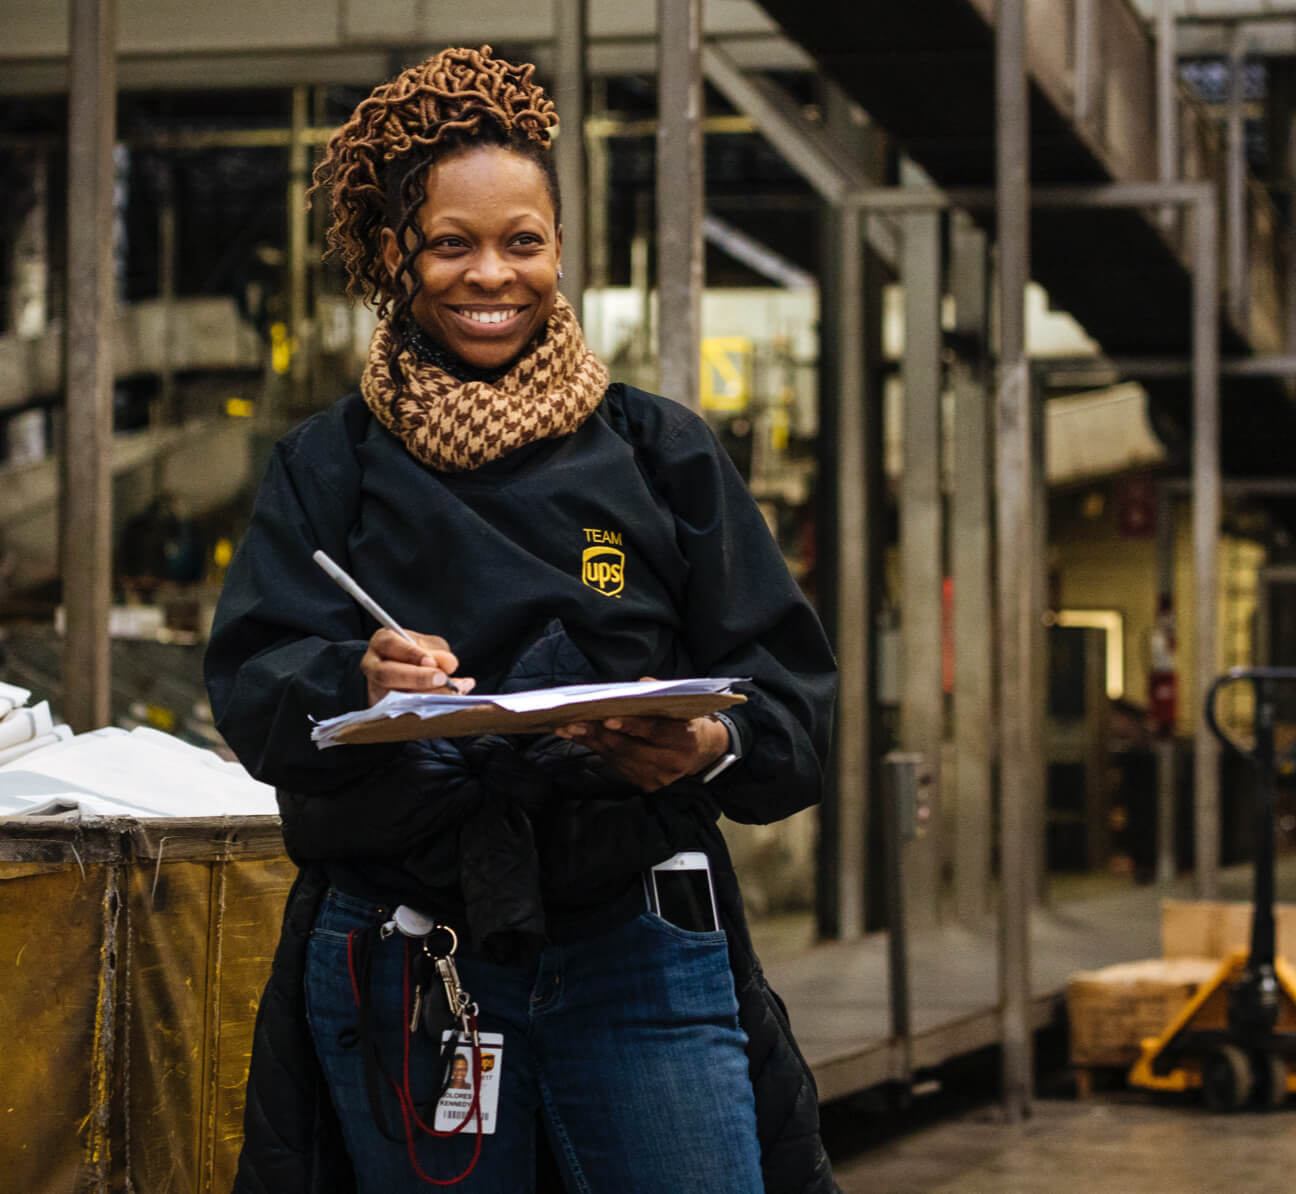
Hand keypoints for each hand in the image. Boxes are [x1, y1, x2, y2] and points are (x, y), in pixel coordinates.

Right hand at [360, 628, 475, 706]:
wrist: (411, 670)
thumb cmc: (419, 653)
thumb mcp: (430, 645)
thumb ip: (439, 653)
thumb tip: (448, 665)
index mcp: (381, 642)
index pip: (390, 644)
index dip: (411, 653)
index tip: (431, 661)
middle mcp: (372, 666)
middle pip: (386, 674)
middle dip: (417, 678)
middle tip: (442, 679)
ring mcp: (375, 690)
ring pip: (393, 697)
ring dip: (426, 696)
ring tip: (450, 693)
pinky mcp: (383, 710)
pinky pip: (403, 713)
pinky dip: (427, 709)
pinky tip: (448, 705)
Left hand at [554, 677, 728, 791]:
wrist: (702, 750)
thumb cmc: (685, 719)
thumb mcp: (679, 703)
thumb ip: (659, 692)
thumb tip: (637, 685)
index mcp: (684, 739)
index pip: (655, 731)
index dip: (630, 725)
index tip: (606, 720)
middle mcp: (672, 763)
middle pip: (630, 749)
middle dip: (598, 734)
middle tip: (573, 722)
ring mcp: (659, 777)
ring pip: (619, 759)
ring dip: (592, 743)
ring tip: (569, 728)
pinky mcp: (648, 785)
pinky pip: (618, 766)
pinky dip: (600, 751)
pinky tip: (584, 738)